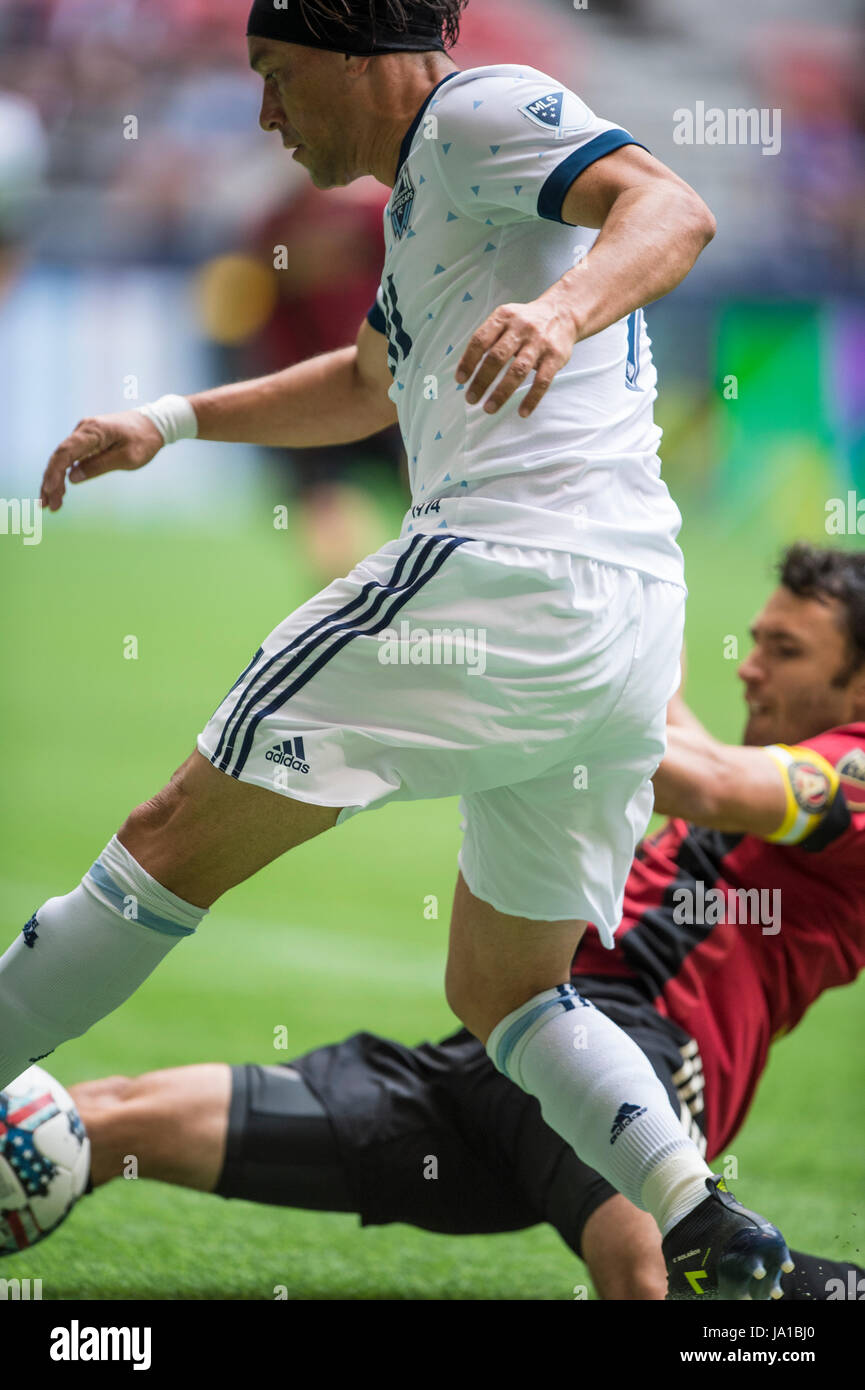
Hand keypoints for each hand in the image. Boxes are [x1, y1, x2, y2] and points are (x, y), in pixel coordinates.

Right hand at [40, 411, 164, 511]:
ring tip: (51, 505)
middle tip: (47, 505)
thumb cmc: (144, 440)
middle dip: (51, 482)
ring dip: (55, 481)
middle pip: (60, 456)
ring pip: (62, 459)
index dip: (54, 472)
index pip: (66, 452)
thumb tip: (72, 478)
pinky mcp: (86, 441)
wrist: (153, 424)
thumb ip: (99, 466)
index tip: (49, 490)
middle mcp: (83, 430)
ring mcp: (83, 434)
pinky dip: (64, 475)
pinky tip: (60, 491)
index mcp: (93, 431)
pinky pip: (70, 458)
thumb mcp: (127, 458)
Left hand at [455, 293, 579, 418]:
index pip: (480, 340)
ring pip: (518, 371)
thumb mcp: (505, 319)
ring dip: (501, 393)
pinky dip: (531, 399)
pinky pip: (542, 381)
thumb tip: (465, 368)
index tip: (460, 380)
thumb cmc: (525, 322)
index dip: (468, 361)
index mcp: (504, 317)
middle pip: (497, 357)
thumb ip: (487, 338)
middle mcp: (521, 328)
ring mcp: (539, 343)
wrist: (562, 313)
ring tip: (489, 408)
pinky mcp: (555, 357)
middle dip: (481, 381)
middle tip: (471, 399)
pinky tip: (522, 412)